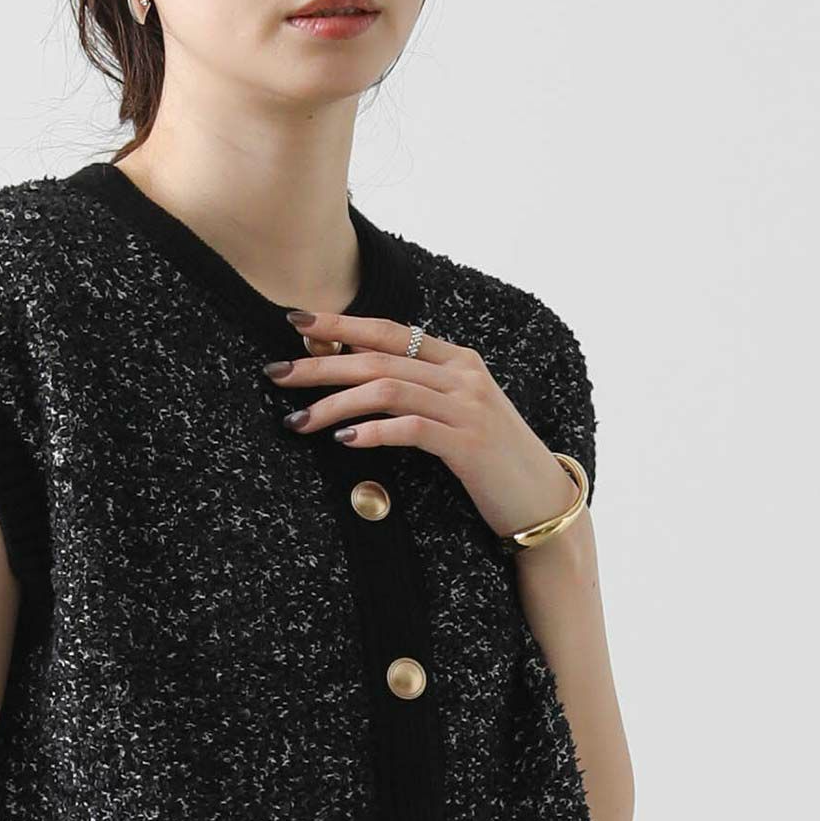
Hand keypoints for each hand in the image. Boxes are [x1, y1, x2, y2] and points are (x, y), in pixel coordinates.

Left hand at [264, 309, 579, 541]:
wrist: (541, 498)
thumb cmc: (492, 459)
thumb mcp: (457, 412)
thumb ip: (418, 390)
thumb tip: (356, 378)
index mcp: (458, 360)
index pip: (388, 331)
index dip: (339, 324)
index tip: (294, 322)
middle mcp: (463, 375)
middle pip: (377, 359)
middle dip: (321, 365)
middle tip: (278, 375)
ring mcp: (467, 407)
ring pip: (387, 390)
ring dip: (335, 404)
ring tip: (298, 420)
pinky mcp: (468, 444)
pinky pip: (410, 428)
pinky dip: (372, 431)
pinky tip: (343, 439)